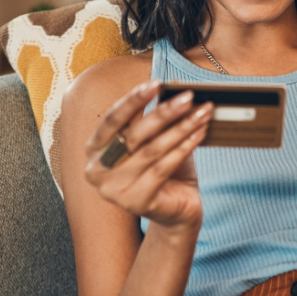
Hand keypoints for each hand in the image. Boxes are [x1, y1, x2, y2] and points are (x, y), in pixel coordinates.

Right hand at [84, 81, 212, 229]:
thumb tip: (175, 88)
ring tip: (202, 112)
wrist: (176, 212)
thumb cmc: (163, 172)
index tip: (156, 83)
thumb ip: (156, 119)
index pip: (112, 119)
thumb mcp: (155, 141)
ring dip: (181, 127)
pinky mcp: (136, 202)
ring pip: (152, 150)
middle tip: (188, 97)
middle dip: (164, 112)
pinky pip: (163, 168)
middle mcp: (97, 170)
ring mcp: (114, 189)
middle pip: (133, 134)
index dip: (133, 100)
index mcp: (94, 149)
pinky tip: (199, 133)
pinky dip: (184, 147)